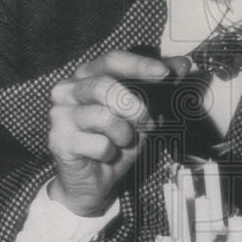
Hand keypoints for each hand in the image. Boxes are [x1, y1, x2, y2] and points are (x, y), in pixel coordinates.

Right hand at [47, 50, 170, 216]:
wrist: (93, 181)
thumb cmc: (116, 141)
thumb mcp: (143, 112)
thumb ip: (159, 87)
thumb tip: (184, 64)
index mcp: (87, 76)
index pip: (112, 60)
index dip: (139, 65)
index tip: (165, 73)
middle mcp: (68, 89)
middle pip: (105, 86)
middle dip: (134, 107)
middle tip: (147, 123)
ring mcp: (59, 114)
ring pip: (103, 116)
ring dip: (124, 133)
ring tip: (122, 141)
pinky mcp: (58, 139)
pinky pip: (98, 143)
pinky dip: (111, 152)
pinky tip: (105, 155)